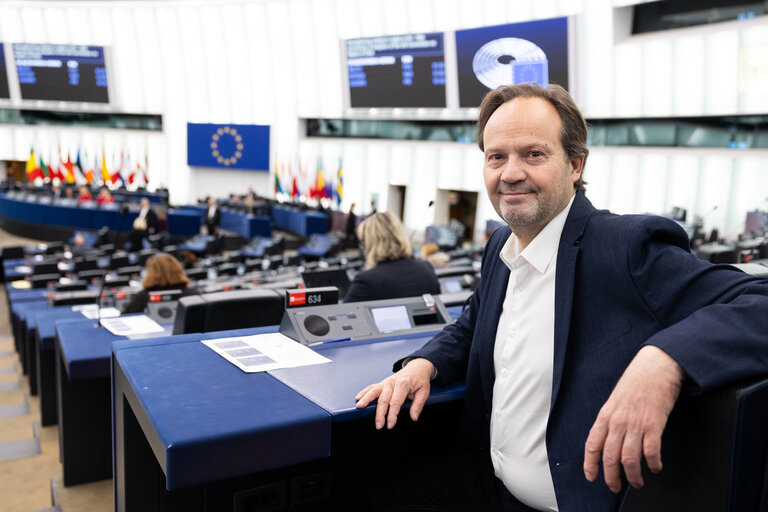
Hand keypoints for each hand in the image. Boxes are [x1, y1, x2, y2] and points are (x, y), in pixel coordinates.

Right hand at [355, 358, 434, 429]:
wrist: (417, 367)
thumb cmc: (420, 380)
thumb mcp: (424, 391)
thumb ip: (418, 405)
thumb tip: (413, 417)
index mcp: (403, 384)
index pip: (396, 402)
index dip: (392, 414)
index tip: (390, 425)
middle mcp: (392, 382)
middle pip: (383, 399)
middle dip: (380, 413)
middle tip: (379, 425)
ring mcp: (386, 382)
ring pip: (374, 391)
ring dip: (366, 400)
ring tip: (360, 407)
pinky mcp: (382, 383)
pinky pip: (372, 387)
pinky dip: (364, 392)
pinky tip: (358, 398)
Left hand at [584, 345, 684, 492]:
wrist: (655, 368)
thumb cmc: (635, 383)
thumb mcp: (614, 401)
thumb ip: (610, 421)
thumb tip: (608, 442)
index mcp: (605, 416)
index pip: (592, 445)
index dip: (590, 464)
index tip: (591, 476)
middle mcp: (617, 422)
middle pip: (610, 457)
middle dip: (611, 477)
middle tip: (615, 487)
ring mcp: (635, 424)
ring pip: (629, 459)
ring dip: (633, 476)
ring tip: (637, 483)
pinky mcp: (654, 425)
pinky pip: (651, 452)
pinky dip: (653, 464)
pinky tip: (655, 468)